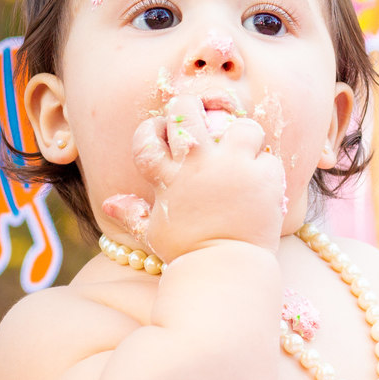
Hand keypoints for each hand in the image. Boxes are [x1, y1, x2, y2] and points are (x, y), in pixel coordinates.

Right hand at [110, 94, 285, 260]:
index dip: (152, 129)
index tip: (163, 135)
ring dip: (244, 135)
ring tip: (244, 153)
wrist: (226, 270)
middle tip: (203, 121)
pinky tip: (261, 187)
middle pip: (185, 110)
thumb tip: (109, 205)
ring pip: (241, 124)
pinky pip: (268, 158)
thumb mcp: (154, 234)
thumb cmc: (187, 254)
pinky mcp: (262, 175)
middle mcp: (197, 162)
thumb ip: (132, 215)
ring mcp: (232, 165)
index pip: (147, 136)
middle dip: (191, 109)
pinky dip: (266, 170)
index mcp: (168, 176)